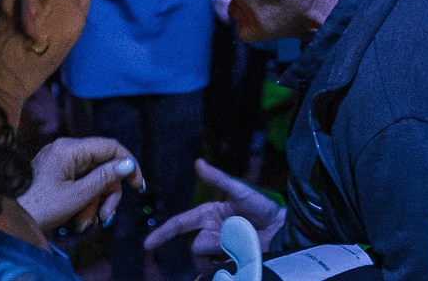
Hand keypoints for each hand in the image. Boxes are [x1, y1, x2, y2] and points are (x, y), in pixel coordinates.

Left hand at [19, 137, 143, 232]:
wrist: (7, 222)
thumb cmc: (40, 208)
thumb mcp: (77, 196)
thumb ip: (105, 178)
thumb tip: (128, 164)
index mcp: (70, 148)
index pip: (110, 147)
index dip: (128, 164)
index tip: (137, 186)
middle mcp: (65, 149)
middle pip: (102, 166)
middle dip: (107, 193)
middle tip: (105, 216)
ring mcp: (59, 160)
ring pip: (92, 177)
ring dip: (94, 201)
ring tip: (85, 222)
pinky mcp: (54, 173)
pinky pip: (79, 181)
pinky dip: (83, 200)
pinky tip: (78, 218)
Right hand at [146, 160, 282, 266]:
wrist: (280, 228)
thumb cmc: (261, 207)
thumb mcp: (239, 190)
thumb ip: (217, 178)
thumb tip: (198, 162)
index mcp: (208, 214)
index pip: (180, 224)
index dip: (163, 233)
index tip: (148, 245)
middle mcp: (209, 231)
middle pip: (195, 244)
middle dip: (208, 246)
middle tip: (230, 240)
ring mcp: (218, 247)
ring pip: (204, 257)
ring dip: (218, 254)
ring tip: (239, 245)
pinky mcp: (226, 259)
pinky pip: (215, 265)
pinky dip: (223, 263)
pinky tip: (237, 256)